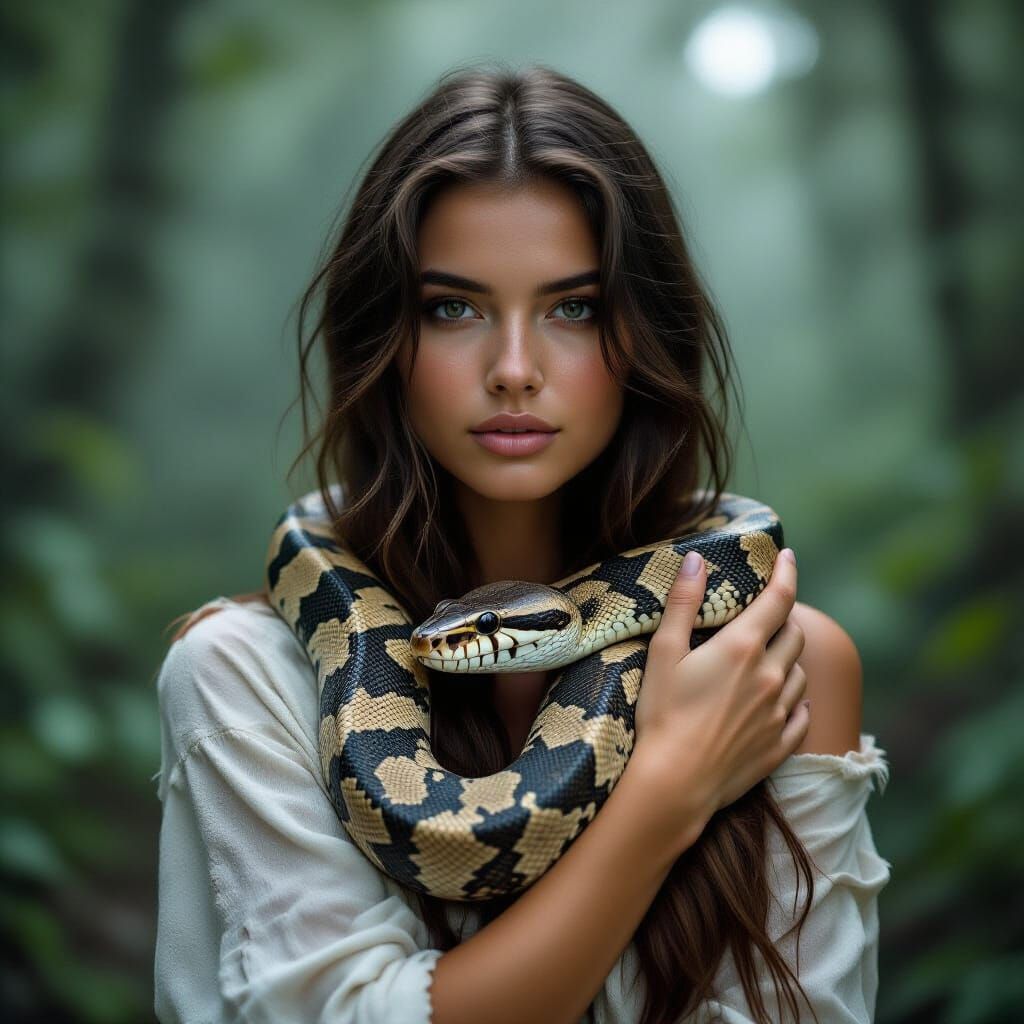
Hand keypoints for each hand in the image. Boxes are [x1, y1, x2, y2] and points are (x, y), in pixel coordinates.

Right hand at [629, 547, 809, 849]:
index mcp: (742, 648)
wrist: (674, 783)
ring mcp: (779, 713)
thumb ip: (683, 603)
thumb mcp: (663, 652)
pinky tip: (781, 700)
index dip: (787, 573)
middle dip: (785, 618)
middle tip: (767, 614)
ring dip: (790, 659)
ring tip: (769, 658)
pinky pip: (801, 714)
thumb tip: (697, 559)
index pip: (778, 599)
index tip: (788, 557)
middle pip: (795, 634)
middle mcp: (770, 676)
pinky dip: (795, 700)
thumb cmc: (661, 714)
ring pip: (801, 673)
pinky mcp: (779, 745)